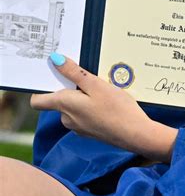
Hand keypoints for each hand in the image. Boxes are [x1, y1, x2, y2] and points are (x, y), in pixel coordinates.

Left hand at [31, 55, 176, 161]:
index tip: (53, 72)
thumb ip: (74, 73)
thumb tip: (55, 60)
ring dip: (83, 93)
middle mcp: (67, 118)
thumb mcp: (97, 85)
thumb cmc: (117, 109)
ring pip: (73, 104)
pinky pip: (83, 112)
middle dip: (70, 85)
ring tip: (102, 85)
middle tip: (88, 74)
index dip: (42, 85)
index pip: (38, 100)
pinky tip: (107, 99)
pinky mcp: (89, 130)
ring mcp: (78, 126)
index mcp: (65, 106)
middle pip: (58, 98)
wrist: (136, 134)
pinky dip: (90, 103)